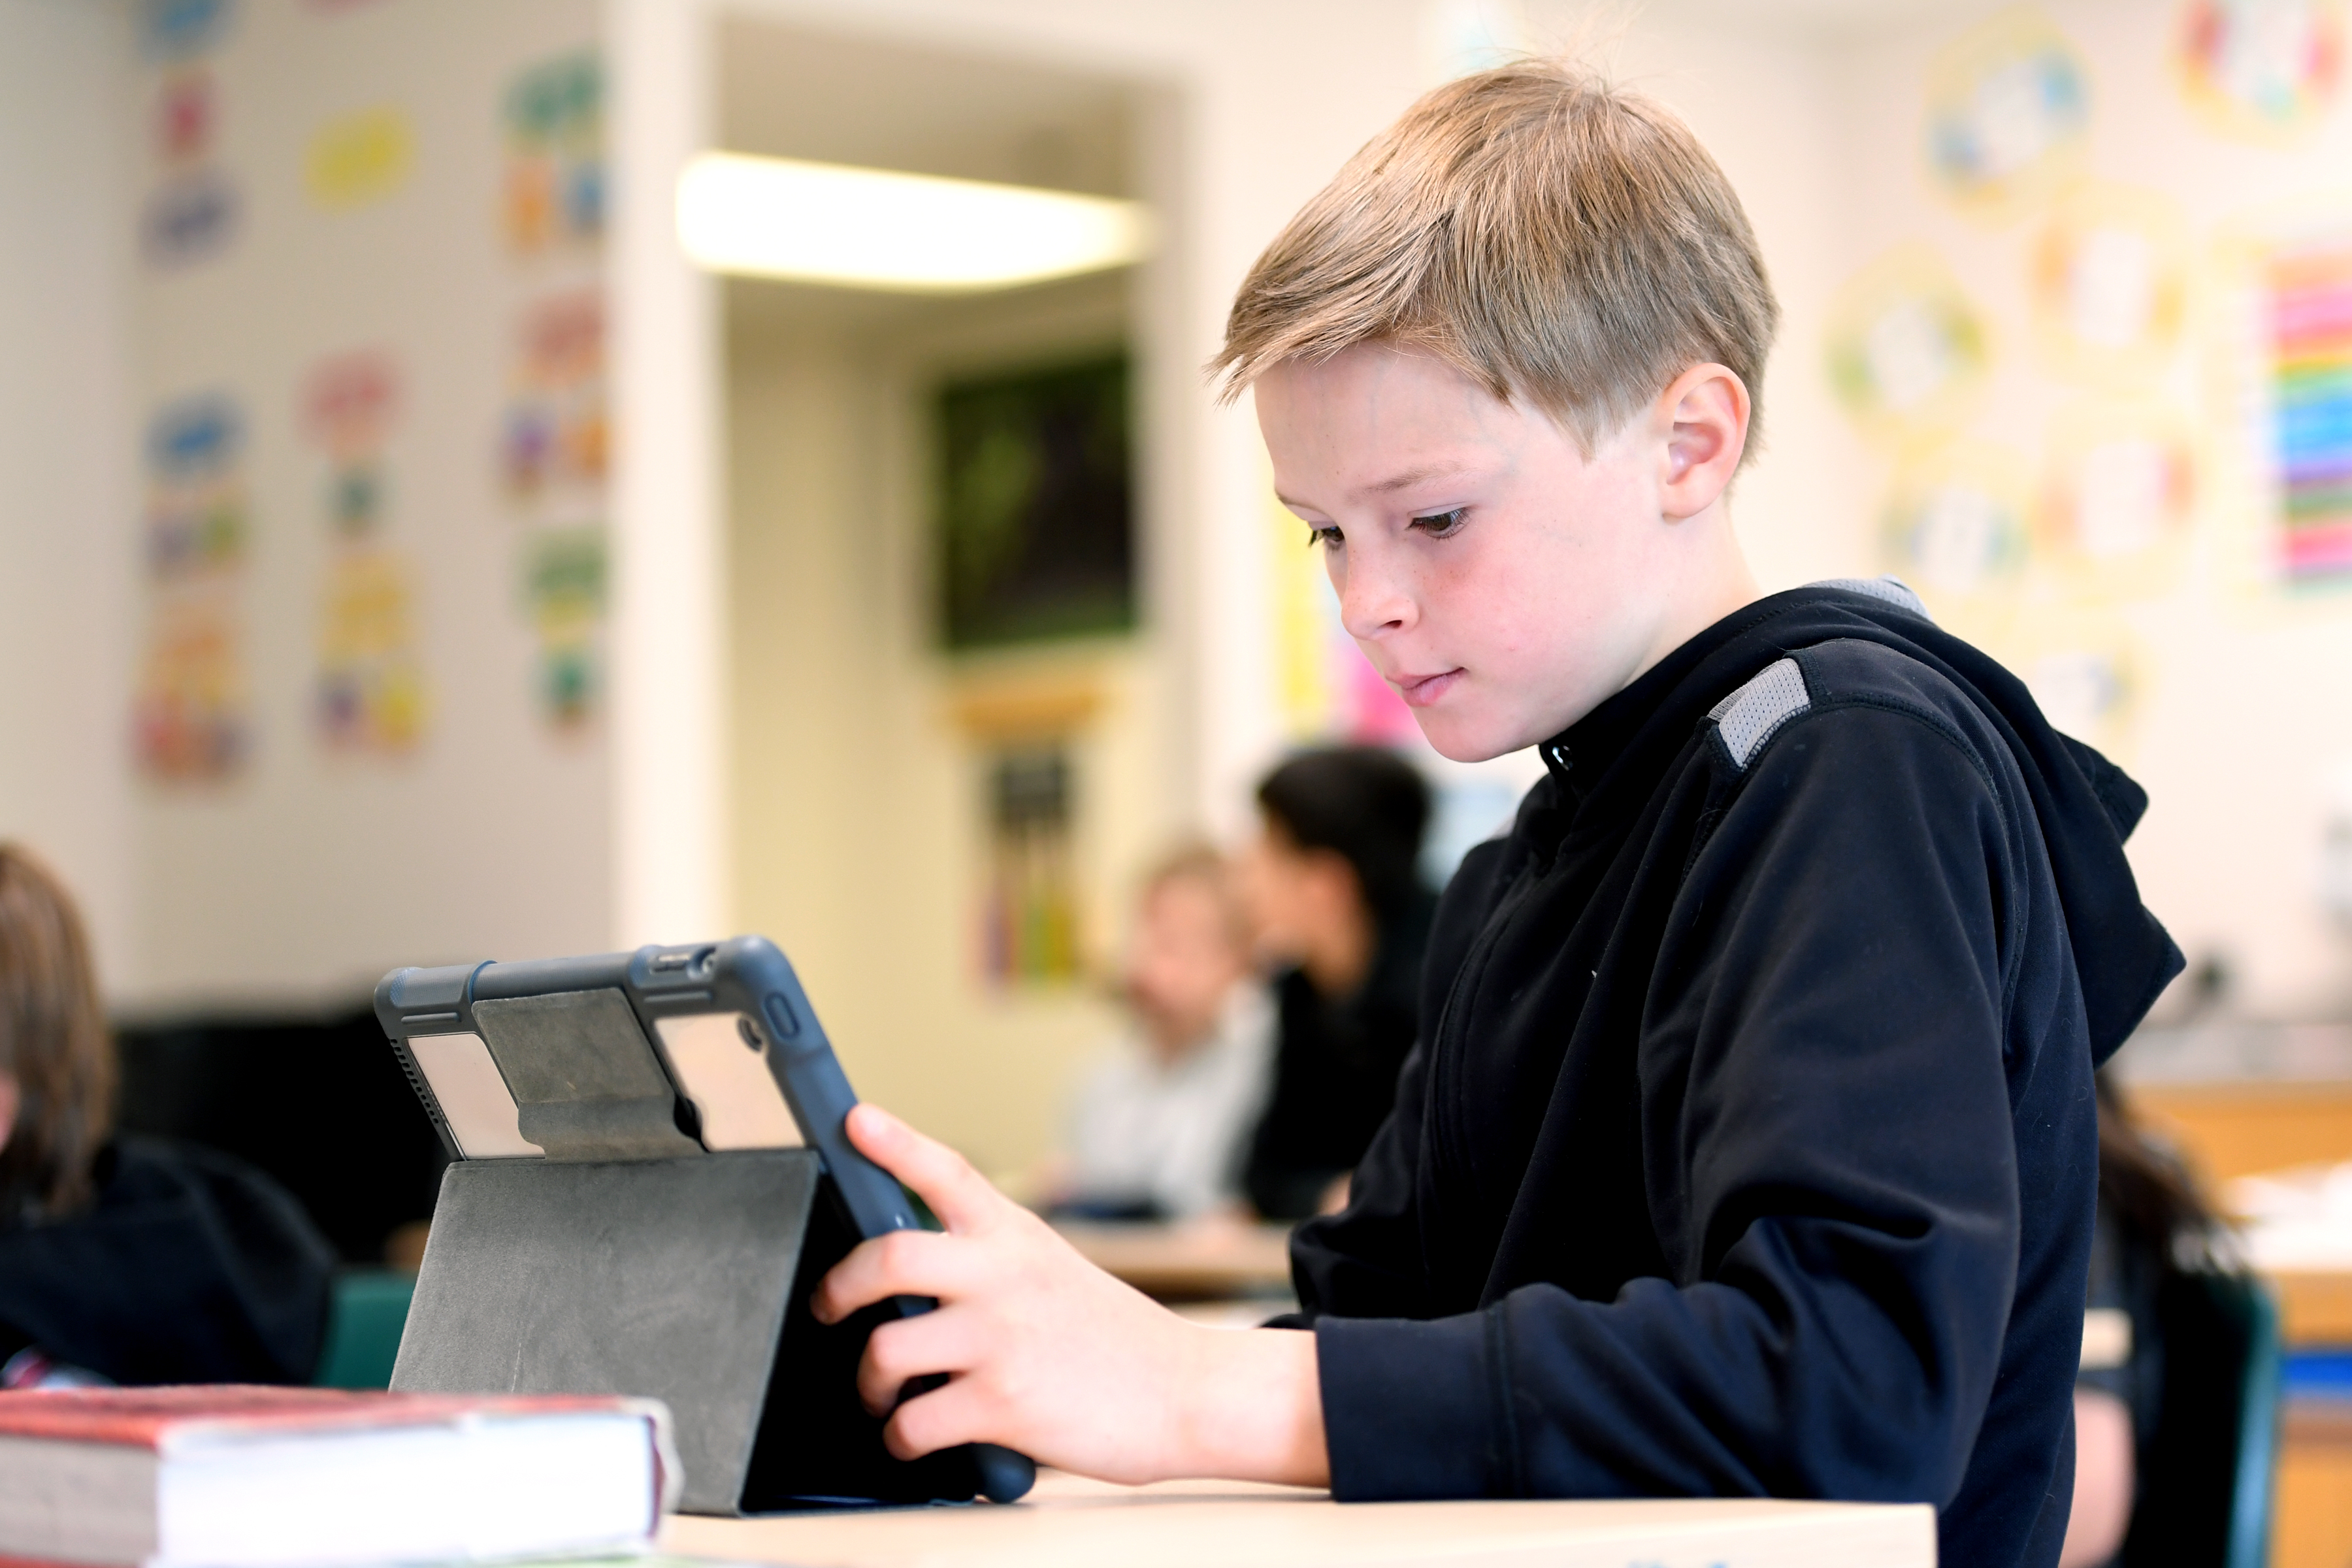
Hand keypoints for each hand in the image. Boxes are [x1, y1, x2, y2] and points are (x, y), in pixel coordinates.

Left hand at [813, 1104, 1328, 1486]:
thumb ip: (986, 1260)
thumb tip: (902, 1273)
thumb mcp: (1051, 1269)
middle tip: (829, 1306)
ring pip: (886, 1349)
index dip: (894, 1142)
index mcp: (1016, 1236)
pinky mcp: (1003, 1405)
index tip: (852, 1120)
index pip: (947, 1171)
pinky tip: (914, 1438)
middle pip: (888, 1255)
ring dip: (868, 1383)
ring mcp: (1001, 1339)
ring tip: (880, 1395)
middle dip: (838, 1286)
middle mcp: (1004, 1277)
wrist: (1186, 1393)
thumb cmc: (1111, 1337)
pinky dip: (899, 1439)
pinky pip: (912, 1423)